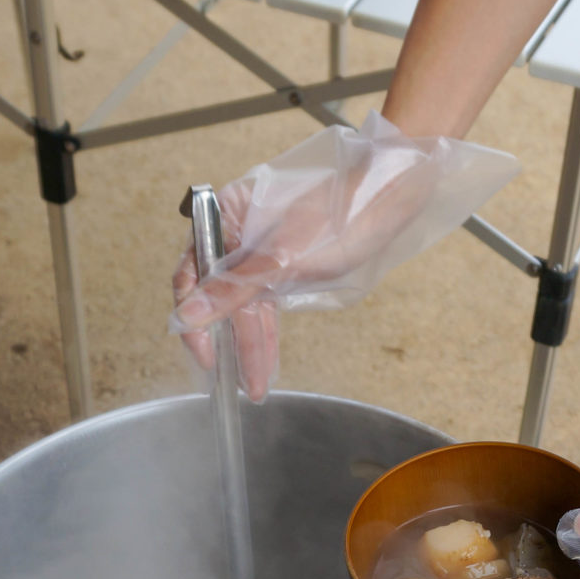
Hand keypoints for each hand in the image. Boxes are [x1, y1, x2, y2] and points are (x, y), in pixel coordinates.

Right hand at [170, 112, 517, 399]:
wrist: (391, 195)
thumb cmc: (343, 215)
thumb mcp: (283, 261)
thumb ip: (233, 290)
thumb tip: (187, 315)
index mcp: (225, 215)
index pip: (192, 274)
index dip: (195, 319)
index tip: (206, 356)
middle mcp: (236, 229)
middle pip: (218, 293)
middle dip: (231, 342)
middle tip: (239, 382)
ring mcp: (259, 246)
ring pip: (243, 303)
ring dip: (249, 343)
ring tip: (255, 384)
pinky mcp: (281, 260)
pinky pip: (263, 300)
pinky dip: (265, 329)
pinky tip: (265, 358)